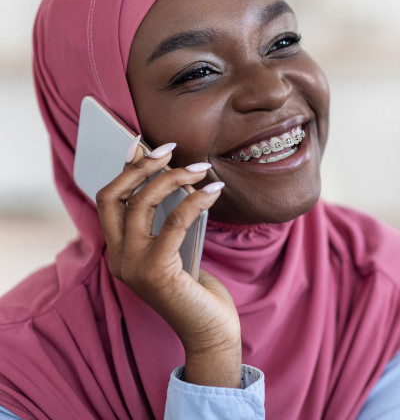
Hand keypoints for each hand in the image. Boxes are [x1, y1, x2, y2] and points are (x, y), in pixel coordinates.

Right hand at [95, 137, 241, 387]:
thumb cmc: (198, 289)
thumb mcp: (179, 248)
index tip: (141, 143)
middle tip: (171, 149)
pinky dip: (196, 201)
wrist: (211, 332)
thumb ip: (168, 221)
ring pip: (141, 205)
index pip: (108, 200)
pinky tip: (216, 191)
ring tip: (201, 168)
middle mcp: (118, 259)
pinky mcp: (156, 273)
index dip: (123, 169)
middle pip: (113, 197)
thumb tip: (175, 175)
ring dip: (173, 179)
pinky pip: (174, 223)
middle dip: (141, 167)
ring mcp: (133, 267)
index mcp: (118, 252)